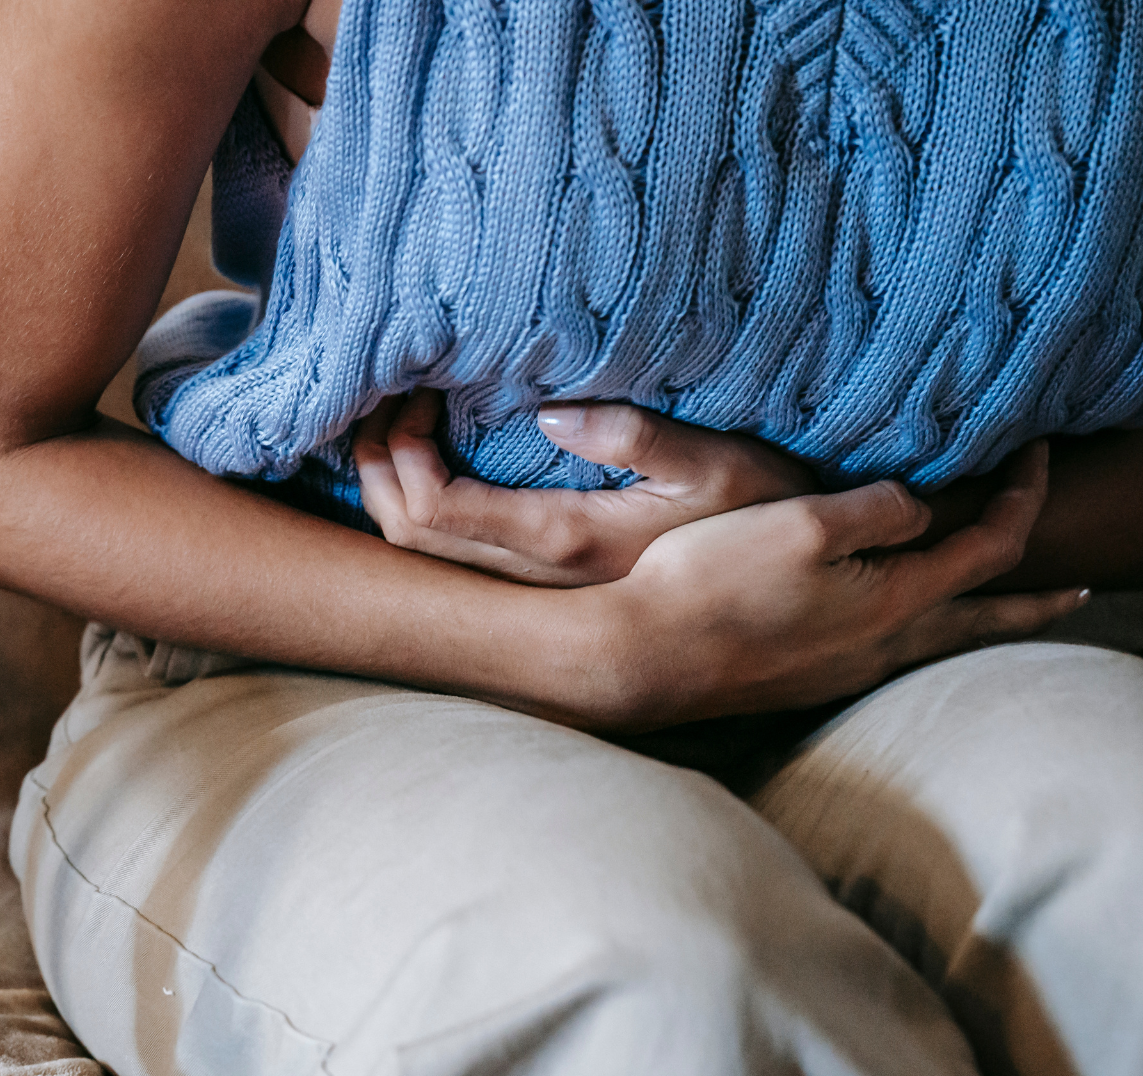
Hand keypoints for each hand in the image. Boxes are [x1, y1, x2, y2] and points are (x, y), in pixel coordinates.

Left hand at [353, 392, 816, 584]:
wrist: (794, 589)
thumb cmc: (767, 514)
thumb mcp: (722, 464)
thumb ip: (641, 438)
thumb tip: (550, 416)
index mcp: (565, 541)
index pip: (435, 512)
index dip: (400, 455)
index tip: (416, 390)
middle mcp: (536, 577)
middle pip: (407, 536)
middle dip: (376, 465)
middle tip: (386, 394)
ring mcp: (536, 585)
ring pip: (421, 552)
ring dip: (390, 485)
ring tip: (396, 419)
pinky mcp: (544, 580)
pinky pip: (450, 550)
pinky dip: (418, 502)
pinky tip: (428, 457)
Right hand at [595, 441, 1089, 726]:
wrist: (641, 657)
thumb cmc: (713, 584)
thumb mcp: (802, 522)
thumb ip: (877, 508)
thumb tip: (917, 509)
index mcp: (894, 601)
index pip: (990, 546)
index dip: (1022, 496)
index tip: (1034, 454)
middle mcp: (880, 647)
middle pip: (983, 622)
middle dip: (1034, 603)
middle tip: (1079, 592)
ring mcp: (840, 672)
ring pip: (935, 644)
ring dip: (976, 621)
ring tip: (994, 612)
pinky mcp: (801, 681)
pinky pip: (886, 654)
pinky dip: (919, 634)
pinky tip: (892, 629)